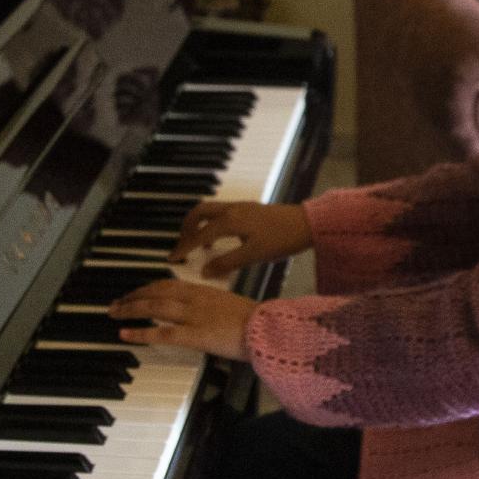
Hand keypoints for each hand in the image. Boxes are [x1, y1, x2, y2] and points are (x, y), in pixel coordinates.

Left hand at [109, 279, 257, 360]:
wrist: (269, 330)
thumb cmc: (257, 323)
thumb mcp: (232, 307)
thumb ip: (213, 307)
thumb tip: (202, 313)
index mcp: (204, 291)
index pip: (168, 284)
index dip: (147, 287)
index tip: (135, 292)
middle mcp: (196, 299)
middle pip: (156, 292)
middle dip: (133, 297)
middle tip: (116, 303)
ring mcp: (194, 316)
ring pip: (154, 307)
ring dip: (130, 309)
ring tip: (114, 313)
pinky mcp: (195, 335)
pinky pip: (162, 333)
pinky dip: (141, 332)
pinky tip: (125, 334)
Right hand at [172, 201, 311, 278]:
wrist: (307, 223)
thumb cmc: (282, 240)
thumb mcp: (253, 256)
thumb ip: (227, 263)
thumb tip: (204, 271)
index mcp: (230, 221)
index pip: (199, 235)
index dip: (184, 248)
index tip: (172, 259)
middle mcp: (232, 209)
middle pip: (198, 213)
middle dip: (186, 229)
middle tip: (183, 247)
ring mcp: (240, 206)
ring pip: (209, 211)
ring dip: (199, 226)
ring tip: (200, 247)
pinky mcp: (248, 209)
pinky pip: (221, 213)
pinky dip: (212, 225)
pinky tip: (221, 241)